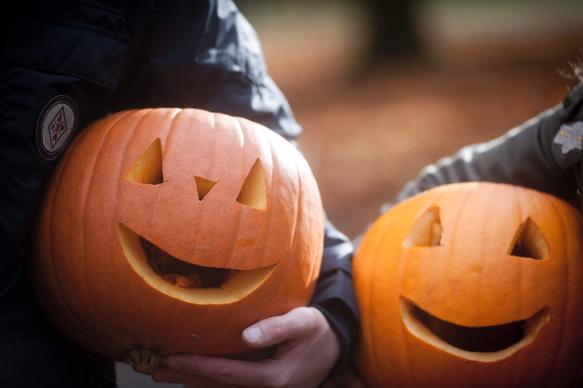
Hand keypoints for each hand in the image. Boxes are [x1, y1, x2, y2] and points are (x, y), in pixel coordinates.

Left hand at [152, 307, 340, 386]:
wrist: (332, 350)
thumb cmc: (316, 331)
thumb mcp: (304, 323)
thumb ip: (277, 328)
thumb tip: (246, 336)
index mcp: (272, 377)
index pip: (226, 373)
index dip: (196, 366)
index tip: (171, 358)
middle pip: (216, 387)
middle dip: (184, 377)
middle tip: (153, 367)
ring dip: (190, 381)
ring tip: (162, 372)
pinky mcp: (259, 386)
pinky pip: (227, 387)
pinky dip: (205, 381)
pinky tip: (189, 375)